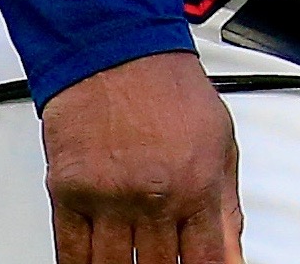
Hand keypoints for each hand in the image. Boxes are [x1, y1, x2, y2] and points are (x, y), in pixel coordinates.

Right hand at [40, 49, 242, 263]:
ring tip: (134, 262)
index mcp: (197, 185)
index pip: (208, 260)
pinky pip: (70, 253)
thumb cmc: (170, 92)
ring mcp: (108, 200)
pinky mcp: (69, 194)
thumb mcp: (221, 143)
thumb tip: (231, 248)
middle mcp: (153, 197)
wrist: (116, 55)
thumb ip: (224, 204)